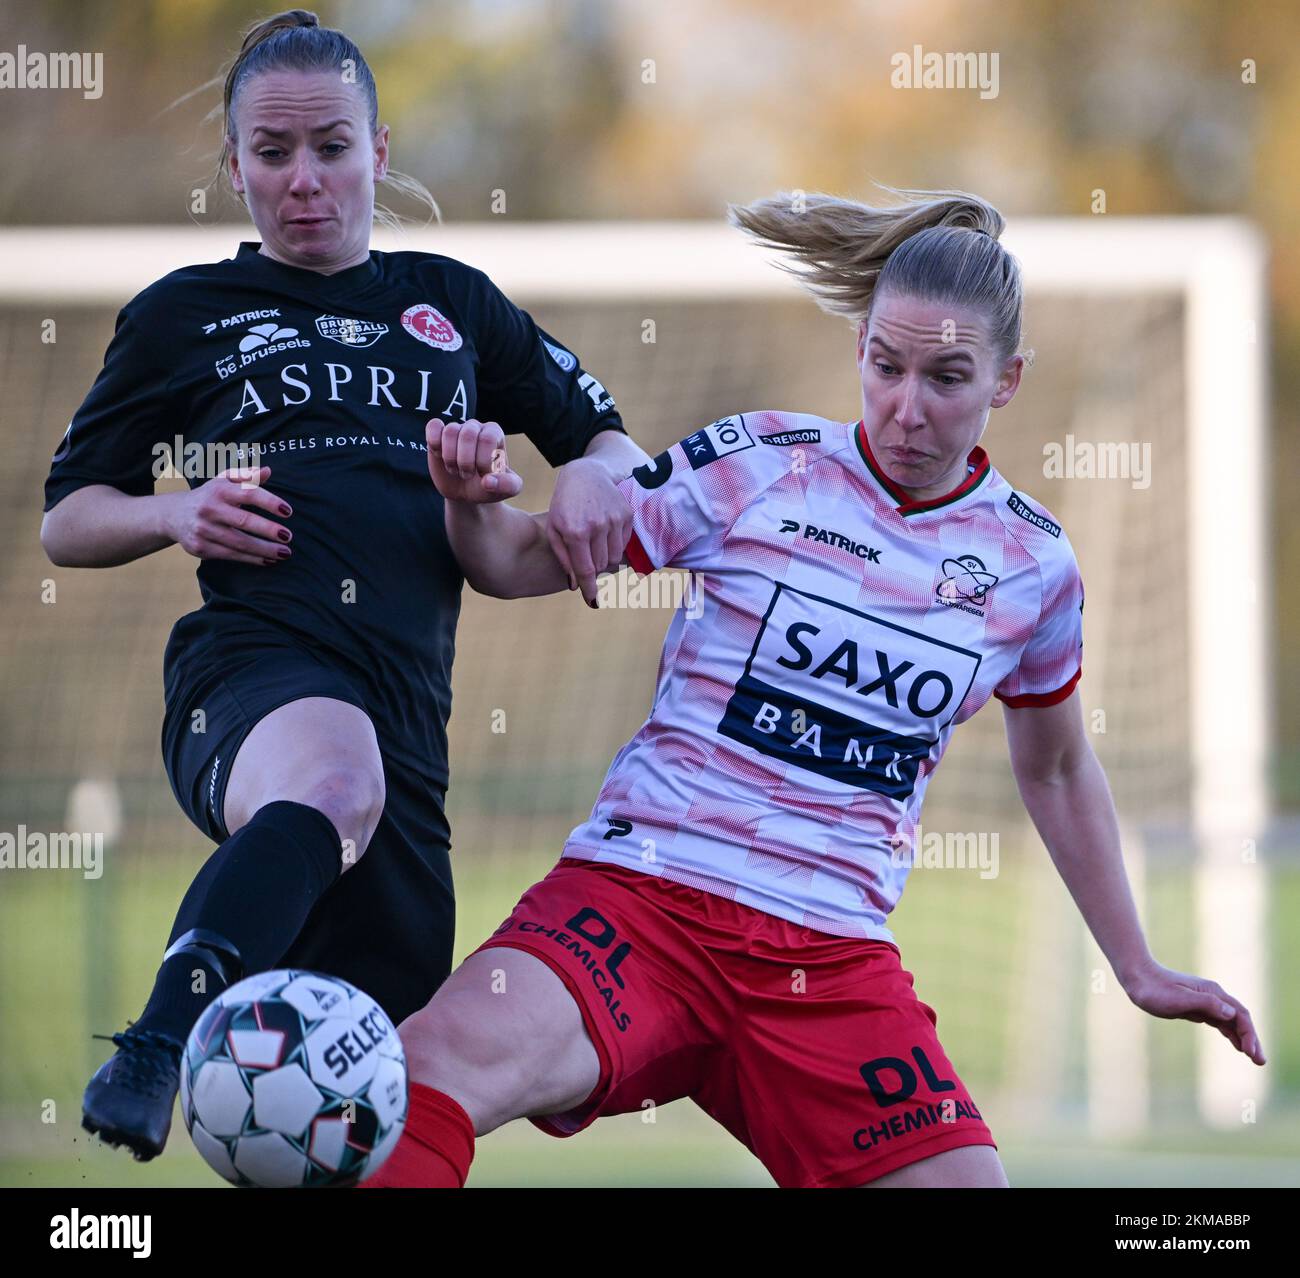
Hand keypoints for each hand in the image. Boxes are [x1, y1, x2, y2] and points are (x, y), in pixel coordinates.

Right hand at [165, 466, 292, 565]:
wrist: (173, 515)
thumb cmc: (209, 496)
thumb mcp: (223, 481)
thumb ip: (246, 476)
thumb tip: (268, 471)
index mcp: (219, 490)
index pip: (249, 493)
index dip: (270, 502)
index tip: (288, 511)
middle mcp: (209, 509)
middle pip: (244, 521)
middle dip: (269, 530)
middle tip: (288, 536)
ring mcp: (203, 529)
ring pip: (239, 542)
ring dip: (264, 549)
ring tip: (285, 552)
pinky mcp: (200, 547)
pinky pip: (231, 555)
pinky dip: (252, 559)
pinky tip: (268, 560)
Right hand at [426, 418, 522, 503]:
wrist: (467, 493)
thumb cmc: (489, 486)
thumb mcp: (506, 490)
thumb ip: (507, 486)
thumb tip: (488, 481)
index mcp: (494, 433)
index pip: (487, 438)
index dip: (483, 461)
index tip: (484, 475)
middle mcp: (475, 427)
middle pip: (468, 434)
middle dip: (465, 462)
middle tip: (467, 475)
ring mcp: (456, 429)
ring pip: (450, 431)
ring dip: (450, 458)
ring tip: (454, 470)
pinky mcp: (438, 435)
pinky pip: (433, 426)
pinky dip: (434, 442)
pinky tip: (439, 456)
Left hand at [547, 456, 632, 604]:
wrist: (586, 473)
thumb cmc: (564, 504)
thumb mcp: (555, 529)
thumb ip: (564, 558)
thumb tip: (575, 585)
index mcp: (575, 531)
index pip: (586, 570)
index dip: (590, 589)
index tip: (592, 602)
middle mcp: (597, 526)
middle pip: (601, 566)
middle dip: (592, 567)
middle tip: (584, 554)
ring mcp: (615, 519)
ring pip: (614, 557)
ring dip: (604, 557)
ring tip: (593, 541)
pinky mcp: (627, 514)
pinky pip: (624, 543)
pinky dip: (614, 544)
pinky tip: (604, 530)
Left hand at [1123, 961, 1264, 1064]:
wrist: (1137, 979)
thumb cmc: (1154, 990)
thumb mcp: (1178, 999)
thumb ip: (1205, 1004)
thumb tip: (1231, 1013)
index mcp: (1212, 992)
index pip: (1239, 1015)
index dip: (1248, 1033)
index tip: (1250, 1052)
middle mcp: (1213, 996)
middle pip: (1240, 1019)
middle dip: (1252, 1039)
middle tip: (1261, 1062)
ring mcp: (1206, 1002)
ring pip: (1232, 1022)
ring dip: (1244, 1039)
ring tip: (1254, 1058)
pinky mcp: (1197, 1008)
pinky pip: (1221, 1023)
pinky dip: (1231, 1034)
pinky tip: (1237, 1045)